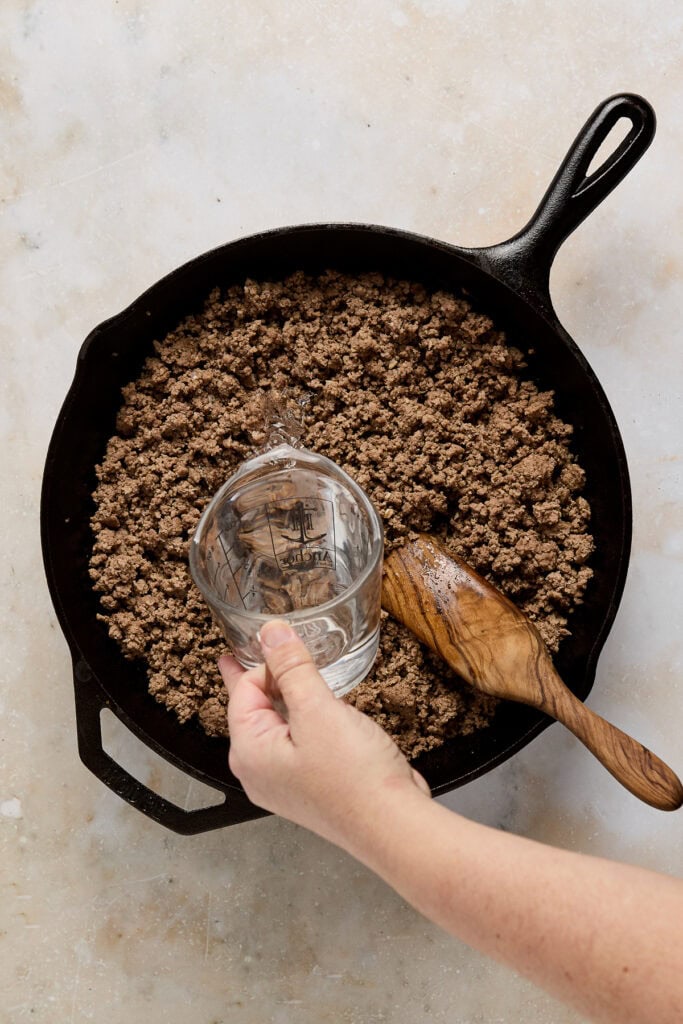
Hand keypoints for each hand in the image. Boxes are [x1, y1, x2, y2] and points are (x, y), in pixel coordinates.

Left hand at [219, 620, 429, 851]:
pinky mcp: (310, 787)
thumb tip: (271, 634)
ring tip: (283, 675)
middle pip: (254, 710)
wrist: (393, 826)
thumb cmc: (354, 776)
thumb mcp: (319, 710)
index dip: (266, 663)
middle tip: (245, 654)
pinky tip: (317, 711)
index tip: (285, 641)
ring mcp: (284, 783)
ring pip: (276, 726)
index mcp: (250, 752)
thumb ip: (292, 669)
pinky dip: (302, 720)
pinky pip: (296, 743)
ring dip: (285, 698)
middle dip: (260, 679)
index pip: (244, 692)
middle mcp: (259, 772)